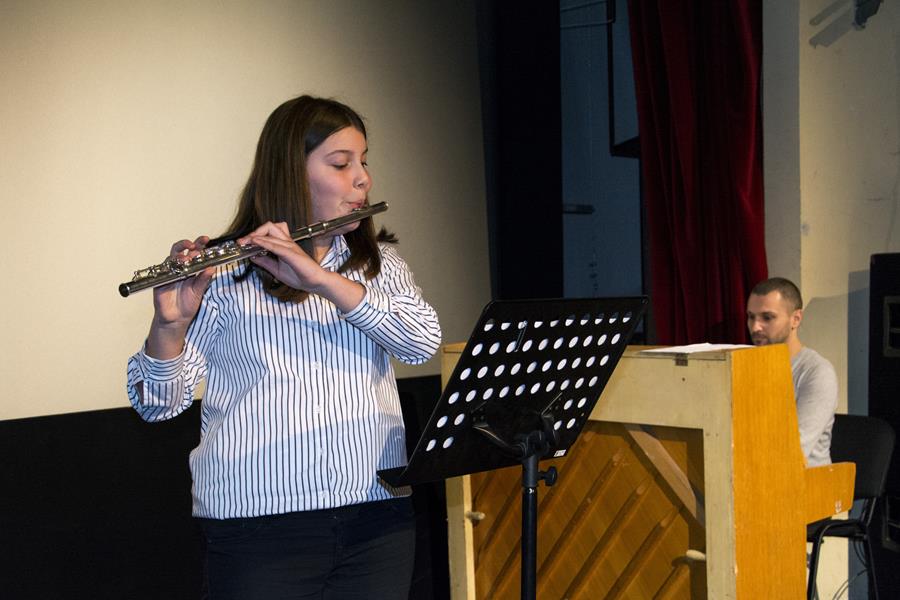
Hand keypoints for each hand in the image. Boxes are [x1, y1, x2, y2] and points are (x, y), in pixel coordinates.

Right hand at [145, 236, 213, 358]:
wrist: (176, 319)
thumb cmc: (188, 304)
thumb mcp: (199, 291)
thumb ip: (204, 279)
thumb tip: (212, 268)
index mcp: (191, 269)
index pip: (194, 252)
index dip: (199, 244)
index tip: (205, 239)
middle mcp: (179, 268)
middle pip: (181, 250)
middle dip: (186, 244)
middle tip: (194, 245)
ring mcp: (169, 273)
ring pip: (171, 258)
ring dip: (179, 256)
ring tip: (187, 259)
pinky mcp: (160, 280)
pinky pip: (163, 271)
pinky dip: (169, 268)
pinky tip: (176, 270)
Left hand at [240, 222, 328, 291]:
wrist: (315, 283)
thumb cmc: (300, 276)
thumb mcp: (276, 269)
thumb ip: (265, 262)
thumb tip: (252, 256)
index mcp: (284, 245)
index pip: (268, 233)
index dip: (253, 235)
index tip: (242, 243)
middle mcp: (287, 242)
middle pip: (269, 226)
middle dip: (254, 231)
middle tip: (243, 241)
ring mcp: (290, 246)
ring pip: (271, 232)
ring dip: (256, 235)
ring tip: (246, 242)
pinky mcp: (292, 254)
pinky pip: (276, 245)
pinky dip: (264, 243)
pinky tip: (255, 243)